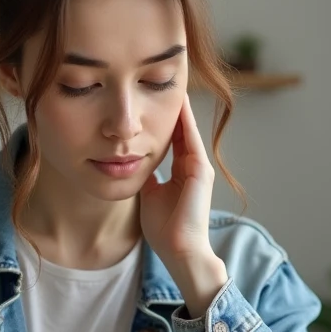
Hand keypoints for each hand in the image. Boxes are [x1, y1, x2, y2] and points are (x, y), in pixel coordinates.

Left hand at [140, 94, 229, 314]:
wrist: (179, 250)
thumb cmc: (164, 229)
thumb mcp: (149, 195)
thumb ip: (146, 177)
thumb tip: (130, 163)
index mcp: (180, 171)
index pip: (170, 137)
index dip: (160, 119)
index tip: (147, 100)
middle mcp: (192, 165)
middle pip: (179, 128)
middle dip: (168, 107)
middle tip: (157, 81)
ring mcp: (198, 166)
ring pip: (186, 129)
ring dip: (178, 107)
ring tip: (169, 83)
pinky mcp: (200, 171)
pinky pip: (190, 139)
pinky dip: (183, 120)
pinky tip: (176, 102)